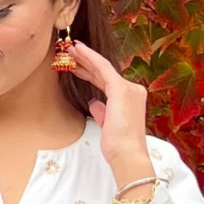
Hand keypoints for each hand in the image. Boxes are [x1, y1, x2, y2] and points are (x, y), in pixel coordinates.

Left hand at [55, 40, 151, 187]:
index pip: (106, 81)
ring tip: (70, 49)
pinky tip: (79, 51)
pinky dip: (90, 58)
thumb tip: (94, 102)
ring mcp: (129, 88)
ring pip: (102, 68)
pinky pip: (102, 68)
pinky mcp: (121, 89)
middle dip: (86, 62)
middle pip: (104, 73)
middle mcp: (133, 90)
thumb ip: (102, 111)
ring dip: (85, 57)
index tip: (76, 64)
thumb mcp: (107, 125)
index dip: (90, 71)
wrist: (126, 155)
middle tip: (70, 52)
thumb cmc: (117, 146)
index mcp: (130, 98)